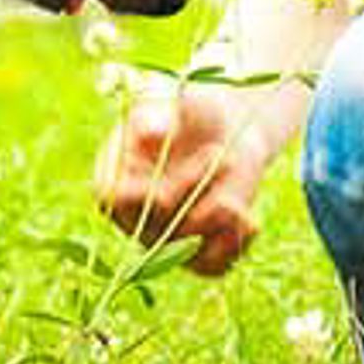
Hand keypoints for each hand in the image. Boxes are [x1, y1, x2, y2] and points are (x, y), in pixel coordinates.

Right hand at [92, 85, 272, 274]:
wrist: (228, 128)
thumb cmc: (191, 107)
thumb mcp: (173, 96)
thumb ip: (159, 110)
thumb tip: (153, 133)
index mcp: (114, 174)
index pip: (111, 199)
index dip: (135, 200)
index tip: (162, 190)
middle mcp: (135, 215)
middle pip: (152, 224)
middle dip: (188, 189)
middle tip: (214, 154)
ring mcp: (168, 238)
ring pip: (186, 249)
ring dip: (216, 214)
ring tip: (233, 168)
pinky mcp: (200, 251)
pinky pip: (212, 267)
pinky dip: (234, 246)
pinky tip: (251, 220)